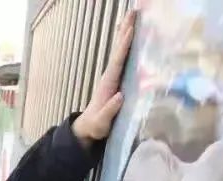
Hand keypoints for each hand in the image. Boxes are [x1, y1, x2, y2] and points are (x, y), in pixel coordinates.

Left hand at [72, 10, 136, 146]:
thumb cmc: (96, 126)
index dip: (124, 46)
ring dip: (126, 33)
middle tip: (133, 12)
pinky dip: (127, 45)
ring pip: (120, 50)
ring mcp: (113, 76)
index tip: (130, 30)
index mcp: (108, 83)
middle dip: (125, 30)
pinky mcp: (117, 79)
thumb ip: (110, 110)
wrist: (89, 128)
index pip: (117, 61)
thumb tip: (120, 96)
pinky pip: (123, 57)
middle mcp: (110, 75)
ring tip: (133, 16)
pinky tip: (132, 36)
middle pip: (118, 49)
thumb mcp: (102, 122)